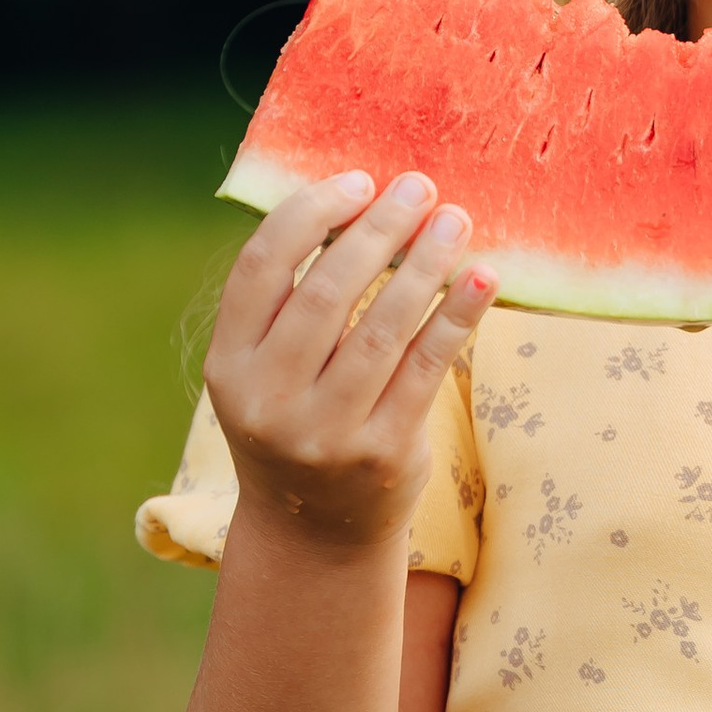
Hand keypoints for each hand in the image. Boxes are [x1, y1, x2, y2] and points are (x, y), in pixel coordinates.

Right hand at [204, 170, 496, 558]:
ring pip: (383, 326)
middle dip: (378, 228)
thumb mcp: (267, 369)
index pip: (262, 267)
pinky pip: (427, 367)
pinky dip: (457, 315)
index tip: (358, 181)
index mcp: (229, 364)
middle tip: (419, 186)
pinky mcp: (382, 453)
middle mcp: (268, 399)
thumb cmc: (299, 420)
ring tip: (455, 220)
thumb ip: (292, 301)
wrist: (315, 531)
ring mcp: (326, 431)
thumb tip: (362, 199)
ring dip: (424, 263)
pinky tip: (482, 276)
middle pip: (327, 291)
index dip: (310, 213)